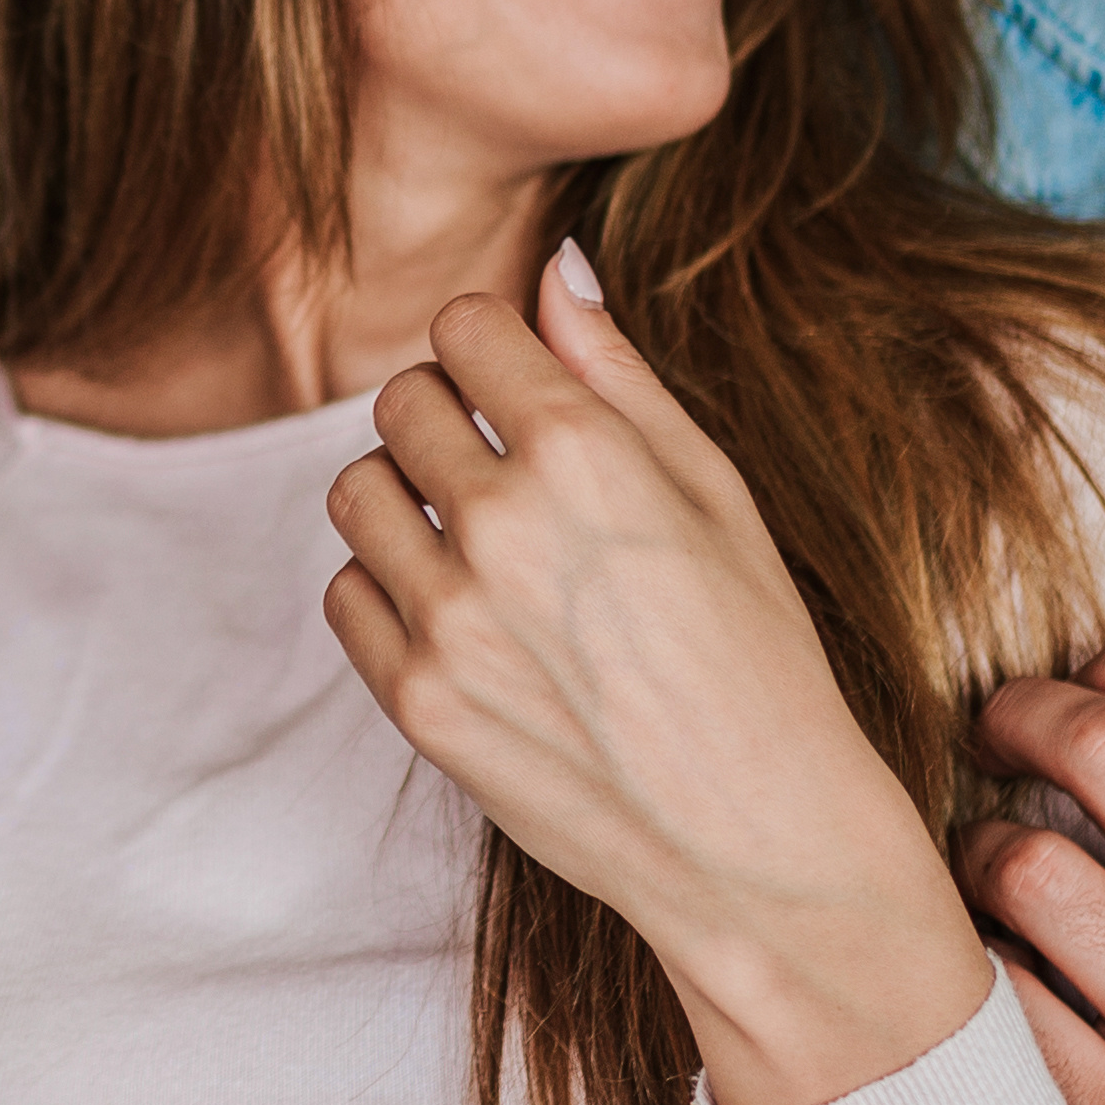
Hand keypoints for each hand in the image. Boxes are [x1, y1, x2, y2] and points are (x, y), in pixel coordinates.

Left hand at [320, 244, 986, 1104]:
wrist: (756, 839)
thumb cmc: (757, 656)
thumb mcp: (717, 493)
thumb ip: (619, 372)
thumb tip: (556, 264)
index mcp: (586, 454)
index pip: (464, 328)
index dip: (493, 351)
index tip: (518, 389)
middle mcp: (504, 524)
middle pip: (400, 401)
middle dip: (447, 419)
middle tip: (505, 474)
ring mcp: (449, 618)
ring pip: (355, 491)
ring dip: (405, 500)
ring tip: (479, 544)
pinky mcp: (416, 699)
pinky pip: (347, 593)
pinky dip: (390, 592)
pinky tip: (465, 617)